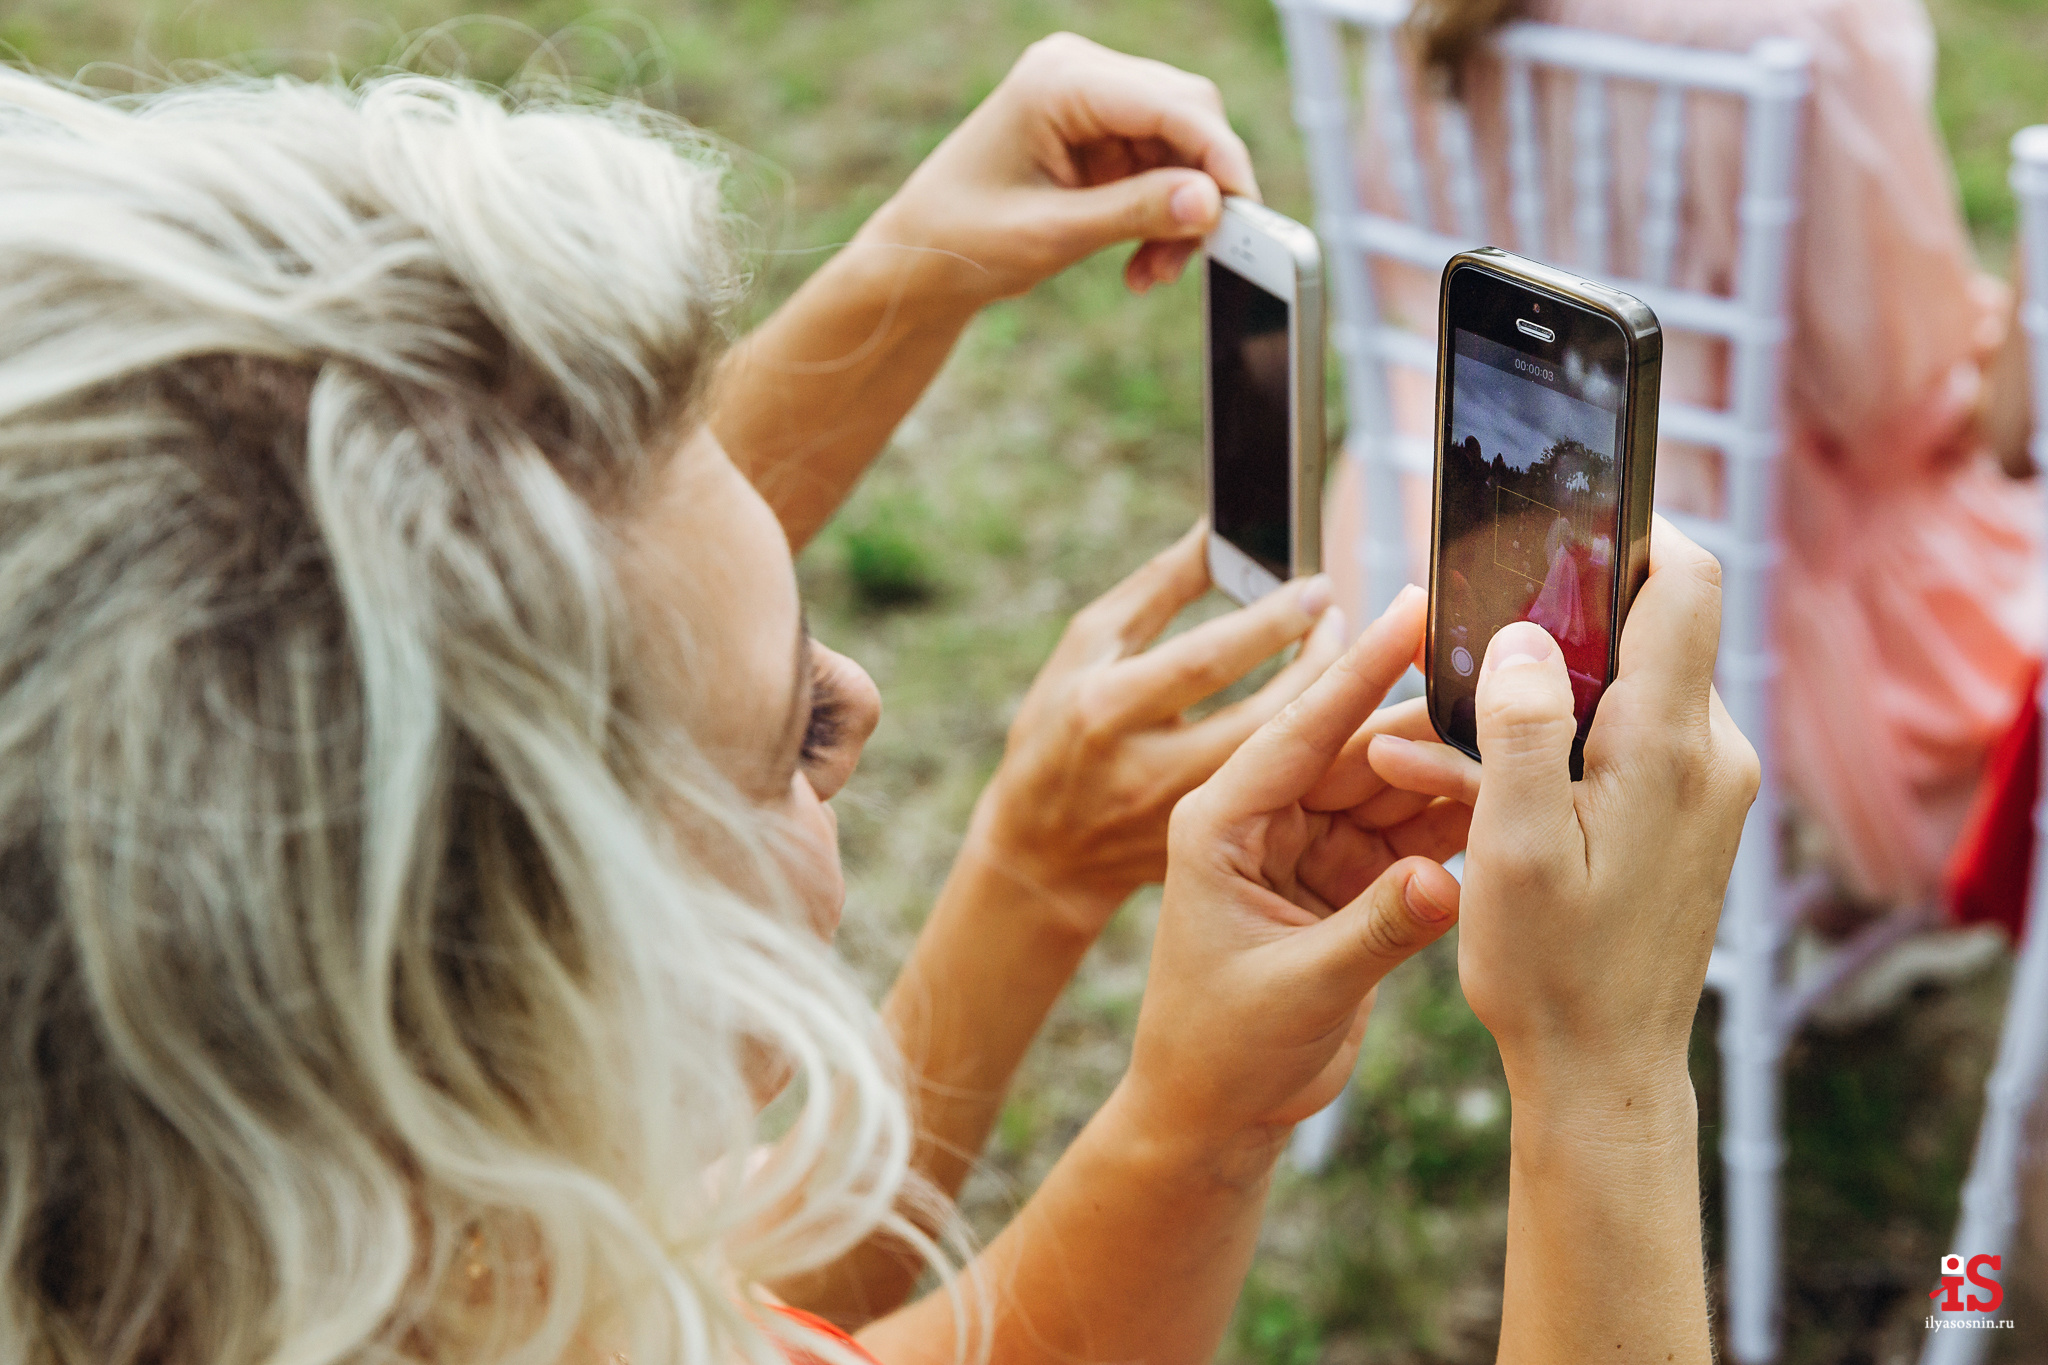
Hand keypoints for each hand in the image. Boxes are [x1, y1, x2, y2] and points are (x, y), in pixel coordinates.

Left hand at [858, 32, 1257, 306]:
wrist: (919, 258)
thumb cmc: (963, 239)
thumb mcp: (1053, 234)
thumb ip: (1135, 214)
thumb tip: (1211, 203)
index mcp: (1059, 79)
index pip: (1171, 103)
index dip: (1219, 155)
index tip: (1244, 211)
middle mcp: (1080, 72)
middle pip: (1187, 114)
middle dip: (1200, 189)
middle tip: (1196, 256)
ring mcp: (1091, 99)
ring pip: (1180, 146)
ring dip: (1181, 212)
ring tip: (1153, 274)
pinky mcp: (1097, 132)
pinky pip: (1158, 166)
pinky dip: (1160, 214)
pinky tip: (1141, 261)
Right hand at [972, 524, 1343, 937]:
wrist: (1042, 847)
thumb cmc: (1060, 725)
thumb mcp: (1088, 647)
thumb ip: (1160, 587)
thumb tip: (1225, 528)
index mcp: (1106, 708)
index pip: (1206, 660)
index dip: (1271, 622)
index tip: (1318, 587)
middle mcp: (1146, 769)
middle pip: (1261, 717)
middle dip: (1321, 665)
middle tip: (1345, 622)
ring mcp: (1181, 819)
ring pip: (1281, 763)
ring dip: (1329, 709)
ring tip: (1345, 661)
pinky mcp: (1208, 849)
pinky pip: (1280, 798)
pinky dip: (1316, 756)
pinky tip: (1337, 719)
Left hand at [1118, 586, 1471, 1151]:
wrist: (1215, 1113)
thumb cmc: (1221, 1052)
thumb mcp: (1297, 990)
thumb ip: (1374, 932)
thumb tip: (1446, 879)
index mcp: (1219, 823)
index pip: (1297, 730)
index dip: (1357, 670)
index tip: (1411, 611)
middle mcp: (1262, 820)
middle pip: (1356, 750)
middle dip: (1427, 726)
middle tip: (1510, 684)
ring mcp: (1307, 846)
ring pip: (1390, 788)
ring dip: (1449, 777)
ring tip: (1526, 745)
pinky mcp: (1345, 879)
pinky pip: (1407, 835)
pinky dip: (1452, 828)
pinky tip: (1508, 808)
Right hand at [1368, 518, 1759, 1104]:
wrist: (1605, 1072)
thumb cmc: (1554, 969)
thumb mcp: (1514, 844)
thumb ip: (1521, 726)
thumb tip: (1520, 635)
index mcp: (1670, 746)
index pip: (1686, 584)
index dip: (1630, 534)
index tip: (1560, 524)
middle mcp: (1706, 754)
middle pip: (1638, 635)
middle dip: (1540, 638)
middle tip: (1447, 663)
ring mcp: (1700, 787)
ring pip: (1615, 694)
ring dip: (1528, 704)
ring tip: (1423, 741)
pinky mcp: (1683, 816)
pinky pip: (1616, 746)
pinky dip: (1549, 750)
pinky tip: (1465, 782)